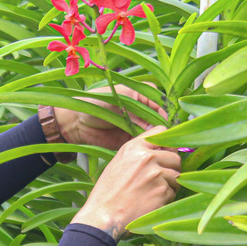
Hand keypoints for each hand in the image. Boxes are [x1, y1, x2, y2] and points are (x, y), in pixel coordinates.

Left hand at [53, 84, 168, 150]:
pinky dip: (149, 147)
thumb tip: (159, 125)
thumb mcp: (122, 99)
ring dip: (159, 138)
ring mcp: (137, 126)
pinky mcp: (131, 140)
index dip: (166, 113)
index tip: (169, 123)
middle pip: (160, 120)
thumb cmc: (97, 102)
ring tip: (162, 145)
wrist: (77, 121)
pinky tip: (153, 150)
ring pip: (155, 132)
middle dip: (164, 128)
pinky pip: (144, 143)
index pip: (161, 103)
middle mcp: (142, 111)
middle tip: (167, 137)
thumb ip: (141, 110)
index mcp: (141, 95)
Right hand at [71, 126, 180, 239]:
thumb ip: (139, 154)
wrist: (104, 216)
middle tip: (158, 180)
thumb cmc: (108, 192)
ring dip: (169, 185)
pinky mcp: (163, 191)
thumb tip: (162, 150)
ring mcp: (156, 174)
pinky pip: (173, 192)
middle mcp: (147, 157)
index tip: (165, 153)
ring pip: (177, 176)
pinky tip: (151, 202)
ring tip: (152, 193)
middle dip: (170, 168)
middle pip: (175, 157)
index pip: (161, 132)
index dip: (166, 145)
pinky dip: (166, 198)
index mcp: (134, 147)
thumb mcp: (118, 163)